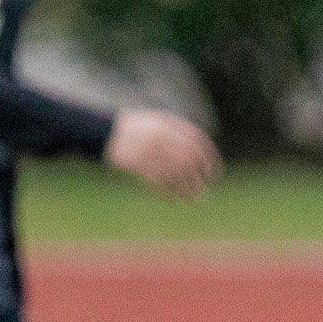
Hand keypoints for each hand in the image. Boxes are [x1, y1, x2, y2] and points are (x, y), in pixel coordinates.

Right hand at [105, 108, 219, 198]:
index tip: (214, 172)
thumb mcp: (158, 123)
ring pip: (175, 174)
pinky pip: (157, 181)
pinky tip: (172, 198)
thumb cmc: (136, 129)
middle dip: (200, 178)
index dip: (209, 158)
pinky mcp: (139, 165)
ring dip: (186, 188)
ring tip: (192, 199)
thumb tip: (197, 152)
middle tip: (205, 191)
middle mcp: (162, 138)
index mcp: (168, 125)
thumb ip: (176, 132)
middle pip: (188, 161)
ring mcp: (150, 151)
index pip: (197, 142)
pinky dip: (167, 191)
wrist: (109, 133)